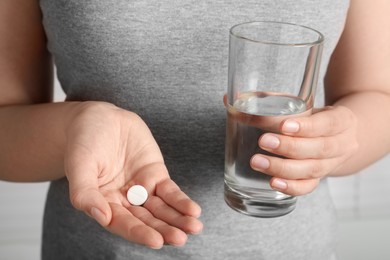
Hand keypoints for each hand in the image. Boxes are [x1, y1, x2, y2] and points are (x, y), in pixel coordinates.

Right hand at [64, 102, 201, 248]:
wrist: (101, 117)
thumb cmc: (83, 141)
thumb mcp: (79, 165)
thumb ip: (85, 193)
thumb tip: (102, 217)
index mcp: (102, 204)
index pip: (122, 224)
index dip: (139, 233)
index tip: (156, 241)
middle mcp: (123, 201)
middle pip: (146, 220)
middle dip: (164, 230)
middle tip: (180, 239)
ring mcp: (141, 188)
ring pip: (161, 209)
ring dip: (178, 219)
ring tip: (194, 227)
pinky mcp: (155, 175)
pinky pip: (170, 191)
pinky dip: (181, 201)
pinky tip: (193, 210)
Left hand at [250, 106, 358, 195]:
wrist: (336, 136)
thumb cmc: (311, 117)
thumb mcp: (302, 105)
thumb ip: (270, 100)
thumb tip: (229, 98)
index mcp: (342, 120)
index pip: (328, 123)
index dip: (307, 127)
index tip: (284, 125)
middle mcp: (342, 144)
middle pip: (319, 149)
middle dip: (289, 147)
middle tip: (263, 141)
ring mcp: (332, 164)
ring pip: (312, 170)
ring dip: (283, 167)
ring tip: (258, 162)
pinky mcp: (320, 178)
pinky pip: (308, 187)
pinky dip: (291, 187)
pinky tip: (273, 183)